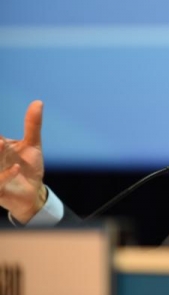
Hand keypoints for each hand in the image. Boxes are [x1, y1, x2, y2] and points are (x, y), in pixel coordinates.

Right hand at [0, 100, 45, 223]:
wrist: (32, 192)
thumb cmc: (28, 167)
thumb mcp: (32, 145)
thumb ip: (32, 125)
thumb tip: (38, 102)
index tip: (2, 136)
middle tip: (0, 139)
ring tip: (0, 142)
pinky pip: (0, 182)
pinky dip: (7, 175)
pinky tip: (16, 167)